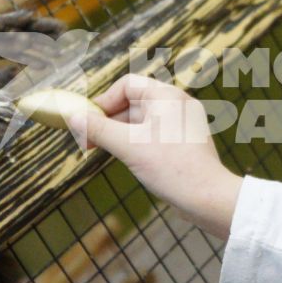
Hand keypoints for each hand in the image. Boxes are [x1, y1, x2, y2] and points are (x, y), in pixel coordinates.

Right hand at [69, 74, 241, 238]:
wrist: (208, 198)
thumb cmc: (173, 168)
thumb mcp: (128, 146)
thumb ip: (99, 130)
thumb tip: (73, 117)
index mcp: (167, 96)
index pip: (127, 85)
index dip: (104, 101)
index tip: (88, 121)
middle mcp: (177, 104)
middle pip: (133, 102)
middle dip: (108, 120)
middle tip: (88, 141)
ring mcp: (182, 124)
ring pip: (141, 120)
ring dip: (120, 133)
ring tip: (102, 150)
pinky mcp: (183, 142)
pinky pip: (152, 134)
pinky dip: (135, 142)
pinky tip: (126, 158)